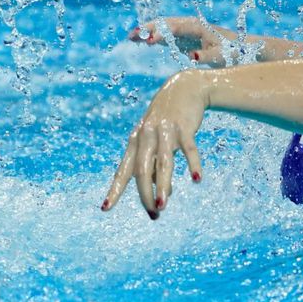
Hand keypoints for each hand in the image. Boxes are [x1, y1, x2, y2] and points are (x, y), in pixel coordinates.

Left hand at [103, 71, 206, 218]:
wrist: (185, 88)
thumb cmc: (167, 122)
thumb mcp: (156, 143)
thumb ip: (156, 168)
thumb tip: (163, 196)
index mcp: (135, 142)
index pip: (123, 170)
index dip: (115, 189)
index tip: (105, 208)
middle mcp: (146, 136)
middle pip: (142, 169)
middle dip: (145, 193)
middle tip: (154, 213)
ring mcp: (165, 131)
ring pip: (163, 163)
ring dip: (162, 185)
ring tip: (162, 206)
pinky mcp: (184, 127)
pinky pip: (189, 149)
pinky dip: (193, 164)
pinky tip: (197, 179)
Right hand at [128, 16, 232, 65]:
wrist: (243, 49)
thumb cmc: (234, 53)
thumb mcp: (222, 57)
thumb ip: (207, 56)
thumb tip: (192, 57)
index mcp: (198, 27)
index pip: (175, 27)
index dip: (161, 33)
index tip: (148, 41)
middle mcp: (190, 25)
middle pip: (165, 24)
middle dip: (148, 28)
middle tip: (132, 35)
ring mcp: (186, 31)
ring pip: (163, 28)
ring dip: (148, 31)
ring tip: (131, 37)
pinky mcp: (185, 39)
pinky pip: (166, 35)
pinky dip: (153, 37)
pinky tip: (142, 41)